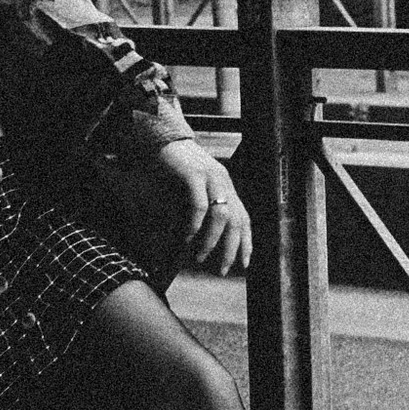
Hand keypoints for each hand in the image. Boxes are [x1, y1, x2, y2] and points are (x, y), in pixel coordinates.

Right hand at [90, 136, 250, 281]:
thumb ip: (203, 210)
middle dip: (231, 249)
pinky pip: (199, 206)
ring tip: (200, 257)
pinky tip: (186, 238)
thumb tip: (202, 241)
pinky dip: (194, 225)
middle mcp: (223, 182)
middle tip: (222, 270)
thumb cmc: (176, 169)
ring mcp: (210, 177)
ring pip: (221, 216)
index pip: (244, 218)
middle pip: (236, 221)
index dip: (246, 242)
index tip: (244, 264)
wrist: (162, 139)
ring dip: (212, 241)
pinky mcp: (193, 175)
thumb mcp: (195, 190)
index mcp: (227, 186)